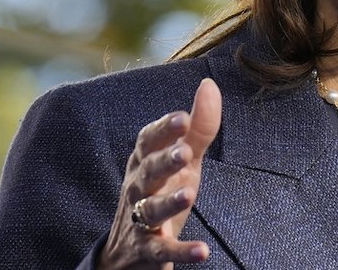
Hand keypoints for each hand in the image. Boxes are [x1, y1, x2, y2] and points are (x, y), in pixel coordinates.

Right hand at [98, 78, 221, 268]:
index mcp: (145, 162)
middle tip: (183, 154)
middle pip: (148, 172)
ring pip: (150, 209)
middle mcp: (138, 189)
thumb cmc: (162, 191)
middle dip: (164, 162)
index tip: (183, 118)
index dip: (164, 129)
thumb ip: (198, 127)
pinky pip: (163, 250)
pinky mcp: (148, 250)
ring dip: (169, 202)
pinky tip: (202, 251)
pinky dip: (181, 251)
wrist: (128, 252)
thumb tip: (209, 84)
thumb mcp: (182, 160)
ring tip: (188, 195)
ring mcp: (140, 220)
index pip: (148, 140)